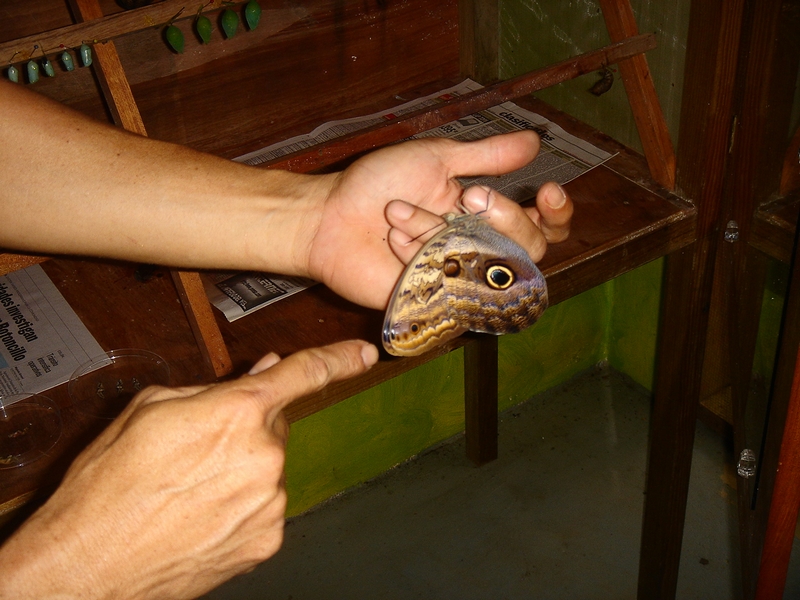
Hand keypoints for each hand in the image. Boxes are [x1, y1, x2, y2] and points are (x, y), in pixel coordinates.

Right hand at [0, 340, 378, 599]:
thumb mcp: (149, 410)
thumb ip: (216, 388)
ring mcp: (269, 503)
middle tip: (195, 451)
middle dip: (244, 429)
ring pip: (268, 469)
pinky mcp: (266, 540)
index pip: (305, 373)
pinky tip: (201, 515)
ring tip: (188, 490)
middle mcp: (264, 457)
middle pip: (273, 426)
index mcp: (236, 412)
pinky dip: (242, 505)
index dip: (340, 358)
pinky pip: (264, 506)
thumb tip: (266, 370)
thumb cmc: (107, 485)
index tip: (364, 353)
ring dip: (241, 470)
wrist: (87, 566)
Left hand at [304, 130, 572, 308]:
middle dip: (505, 219)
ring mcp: (460, 276)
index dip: (557, 213)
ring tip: (401, 213)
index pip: (544, 225)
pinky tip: (393, 237)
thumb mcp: (436, 158)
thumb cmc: (377, 184)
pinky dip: (420, 253)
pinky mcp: (436, 299)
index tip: (547, 191)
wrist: (330, 217)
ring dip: (442, 231)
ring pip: (489, 264)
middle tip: (469, 196)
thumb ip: (486, 156)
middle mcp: (481, 247)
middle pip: (531, 249)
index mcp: (486, 213)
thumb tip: (536, 143)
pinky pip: (453, 283)